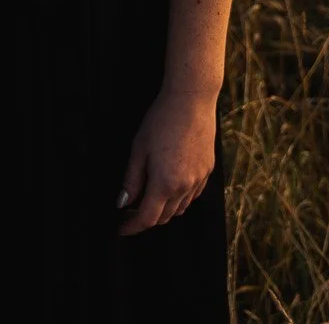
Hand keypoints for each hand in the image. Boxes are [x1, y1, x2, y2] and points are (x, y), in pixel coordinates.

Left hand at [115, 88, 216, 235]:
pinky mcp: (207, 170)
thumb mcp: (138, 150)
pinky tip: (169, 185)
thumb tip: (122, 203)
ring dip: (163, 209)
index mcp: (165, 184)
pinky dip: (179, 198)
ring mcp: (199, 179)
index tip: (121, 228)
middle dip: (146, 219)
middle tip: (129, 211)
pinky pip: (192, 195)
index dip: (132, 227)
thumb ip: (131, 180)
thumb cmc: (161, 121)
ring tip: (148, 197)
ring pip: (180, 208)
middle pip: (165, 217)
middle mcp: (185, 187)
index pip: (147, 219)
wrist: (192, 100)